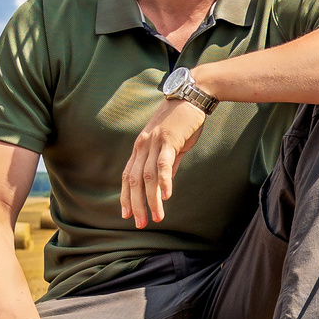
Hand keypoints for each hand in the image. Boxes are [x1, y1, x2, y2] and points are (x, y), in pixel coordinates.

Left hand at [122, 94, 207, 227]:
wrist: (192, 95)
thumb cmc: (183, 120)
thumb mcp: (172, 144)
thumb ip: (168, 164)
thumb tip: (164, 184)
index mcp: (141, 147)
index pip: (128, 176)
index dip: (126, 196)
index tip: (127, 214)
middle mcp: (143, 145)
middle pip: (134, 181)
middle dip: (136, 204)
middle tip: (140, 223)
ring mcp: (154, 142)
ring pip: (147, 176)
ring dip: (151, 199)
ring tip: (157, 217)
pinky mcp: (169, 140)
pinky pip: (163, 164)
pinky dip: (163, 181)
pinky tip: (166, 197)